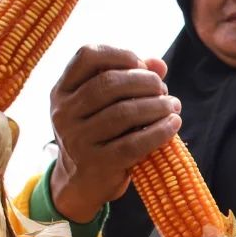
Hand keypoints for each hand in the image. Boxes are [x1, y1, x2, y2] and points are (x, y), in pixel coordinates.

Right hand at [49, 45, 181, 221]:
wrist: (82, 182)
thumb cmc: (100, 134)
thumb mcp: (103, 105)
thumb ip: (128, 79)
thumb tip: (159, 64)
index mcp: (62, 91)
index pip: (87, 56)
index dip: (120, 54)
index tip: (142, 65)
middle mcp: (64, 113)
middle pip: (109, 83)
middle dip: (145, 82)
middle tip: (163, 90)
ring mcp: (77, 139)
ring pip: (124, 113)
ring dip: (157, 106)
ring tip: (173, 106)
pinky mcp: (97, 163)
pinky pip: (134, 143)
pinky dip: (159, 132)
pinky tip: (173, 124)